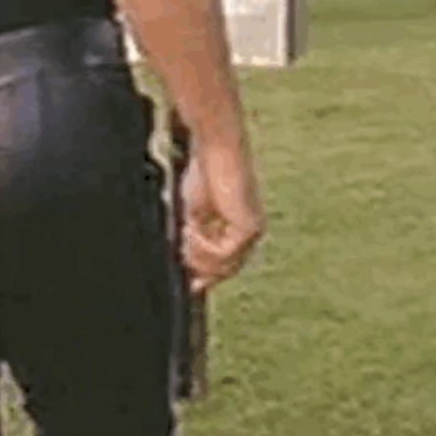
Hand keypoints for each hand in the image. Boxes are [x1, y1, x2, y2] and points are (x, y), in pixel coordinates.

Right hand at [180, 140, 264, 294]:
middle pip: (226, 268)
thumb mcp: (196, 211)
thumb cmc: (205, 171)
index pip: (226, 261)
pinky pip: (223, 252)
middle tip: (183, 258)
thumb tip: (188, 261)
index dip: (207, 274)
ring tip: (187, 232)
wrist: (216, 150)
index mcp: (240, 225)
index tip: (191, 285)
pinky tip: (193, 228)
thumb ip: (196, 237)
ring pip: (224, 264)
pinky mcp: (249, 228)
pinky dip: (204, 245)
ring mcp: (252, 231)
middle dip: (202, 268)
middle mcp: (251, 231)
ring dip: (199, 253)